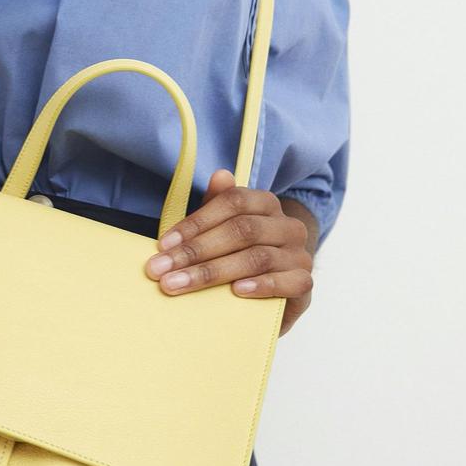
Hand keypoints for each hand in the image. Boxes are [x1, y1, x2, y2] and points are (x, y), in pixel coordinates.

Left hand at [144, 169, 315, 335]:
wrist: (276, 289)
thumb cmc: (240, 255)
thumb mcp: (221, 229)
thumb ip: (216, 205)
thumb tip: (219, 175)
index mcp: (265, 204)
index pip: (231, 203)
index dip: (195, 222)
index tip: (163, 244)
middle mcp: (286, 225)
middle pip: (241, 230)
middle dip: (195, 251)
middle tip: (161, 270)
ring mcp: (299, 254)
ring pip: (258, 258)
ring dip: (213, 272)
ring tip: (180, 284)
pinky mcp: (304, 282)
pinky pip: (291, 282)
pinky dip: (263, 285)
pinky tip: (237, 291)